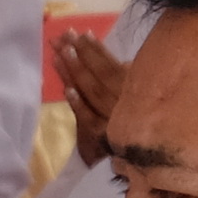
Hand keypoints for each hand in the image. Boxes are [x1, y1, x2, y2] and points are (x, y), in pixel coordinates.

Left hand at [52, 26, 129, 152]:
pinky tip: (67, 89)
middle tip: (62, 37)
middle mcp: (125, 101)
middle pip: (100, 73)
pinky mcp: (101, 135)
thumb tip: (120, 60)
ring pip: (91, 91)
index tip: (80, 33)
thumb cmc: (135, 126)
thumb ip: (128, 79)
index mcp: (135, 88)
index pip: (111, 64)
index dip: (95, 48)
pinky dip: (78, 103)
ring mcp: (113, 118)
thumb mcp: (137, 98)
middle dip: (80, 53)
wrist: (137, 164)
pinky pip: (88, 117)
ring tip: (60, 53)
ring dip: (75, 71)